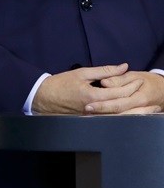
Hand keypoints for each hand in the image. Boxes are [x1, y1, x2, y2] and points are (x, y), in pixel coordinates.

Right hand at [33, 64, 163, 114]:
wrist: (41, 97)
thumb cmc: (59, 84)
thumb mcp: (82, 73)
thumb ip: (104, 71)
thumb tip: (123, 67)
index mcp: (92, 96)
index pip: (119, 92)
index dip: (131, 86)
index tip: (139, 81)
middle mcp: (92, 109)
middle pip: (121, 106)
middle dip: (136, 100)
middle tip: (146, 94)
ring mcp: (89, 117)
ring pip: (116, 116)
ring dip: (132, 111)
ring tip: (144, 107)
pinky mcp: (86, 120)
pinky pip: (106, 119)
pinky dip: (119, 116)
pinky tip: (126, 113)